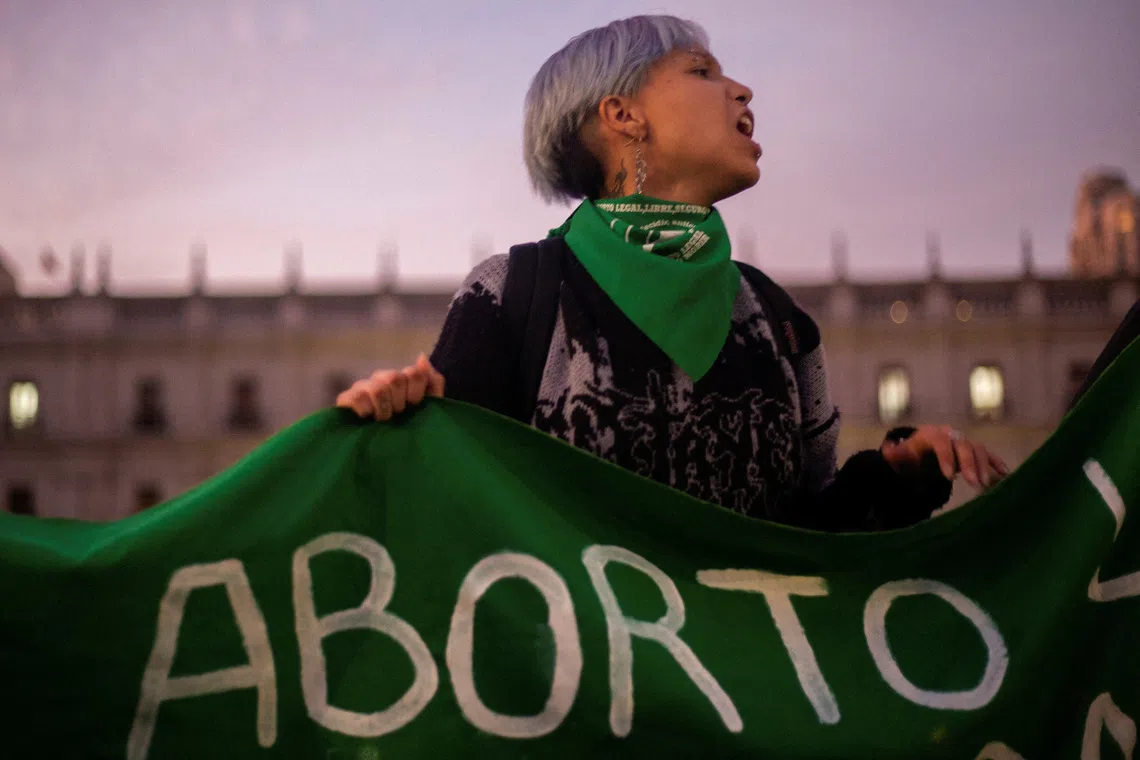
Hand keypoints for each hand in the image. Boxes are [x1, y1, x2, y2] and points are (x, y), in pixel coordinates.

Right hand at [336, 354, 444, 420]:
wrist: (384, 455)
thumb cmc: (408, 430)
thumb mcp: (427, 409)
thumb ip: (431, 383)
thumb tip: (421, 356)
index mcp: (402, 379)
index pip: (414, 373)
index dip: (417, 394)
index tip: (414, 408)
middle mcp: (381, 379)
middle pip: (395, 378)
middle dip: (400, 403)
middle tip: (398, 416)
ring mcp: (363, 387)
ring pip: (377, 388)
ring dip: (384, 410)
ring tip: (383, 421)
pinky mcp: (346, 398)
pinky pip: (357, 397)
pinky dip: (366, 411)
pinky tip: (368, 420)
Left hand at [881, 425, 1008, 488]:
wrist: (922, 449)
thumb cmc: (910, 454)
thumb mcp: (900, 454)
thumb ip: (894, 454)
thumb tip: (888, 451)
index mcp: (932, 434)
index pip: (941, 443)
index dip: (946, 458)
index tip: (949, 476)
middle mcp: (951, 434)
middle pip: (963, 445)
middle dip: (969, 464)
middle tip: (973, 483)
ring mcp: (964, 441)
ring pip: (978, 449)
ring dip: (983, 465)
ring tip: (983, 484)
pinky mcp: (974, 450)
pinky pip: (988, 454)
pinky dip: (996, 462)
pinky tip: (1004, 475)